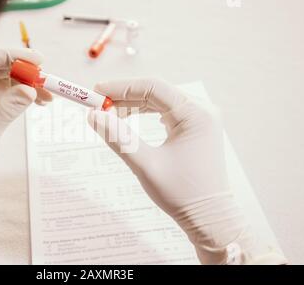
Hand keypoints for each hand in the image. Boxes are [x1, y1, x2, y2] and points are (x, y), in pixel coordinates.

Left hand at [0, 49, 51, 175]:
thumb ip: (5, 110)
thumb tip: (30, 90)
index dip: (13, 56)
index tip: (38, 60)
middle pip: (0, 67)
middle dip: (25, 71)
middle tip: (47, 81)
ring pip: (7, 78)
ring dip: (29, 83)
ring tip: (48, 96)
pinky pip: (9, 90)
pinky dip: (24, 93)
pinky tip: (39, 101)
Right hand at [88, 78, 285, 264]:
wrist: (209, 218)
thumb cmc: (182, 194)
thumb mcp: (145, 165)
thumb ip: (118, 138)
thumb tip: (93, 116)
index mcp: (195, 114)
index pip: (153, 87)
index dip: (121, 87)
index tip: (96, 92)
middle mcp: (201, 110)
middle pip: (156, 91)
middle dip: (125, 96)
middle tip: (98, 104)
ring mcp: (200, 118)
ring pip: (160, 101)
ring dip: (133, 105)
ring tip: (109, 114)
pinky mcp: (195, 128)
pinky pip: (166, 111)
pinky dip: (145, 113)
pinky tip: (130, 118)